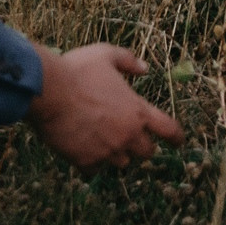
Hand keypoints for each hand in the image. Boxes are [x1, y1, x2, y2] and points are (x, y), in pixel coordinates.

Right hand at [27, 44, 182, 170]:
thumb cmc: (77, 70)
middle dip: (141, 146)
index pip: (169, 130)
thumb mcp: (105, 55)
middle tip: (129, 137)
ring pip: (121, 163)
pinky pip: (94, 169)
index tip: (179, 142)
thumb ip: (128, 61)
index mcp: (137, 111)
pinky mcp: (85, 161)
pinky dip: (91, 162)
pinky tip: (82, 150)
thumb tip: (145, 68)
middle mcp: (127, 135)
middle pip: (147, 152)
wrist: (47, 91)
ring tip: (103, 142)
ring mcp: (107, 150)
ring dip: (116, 154)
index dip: (177, 137)